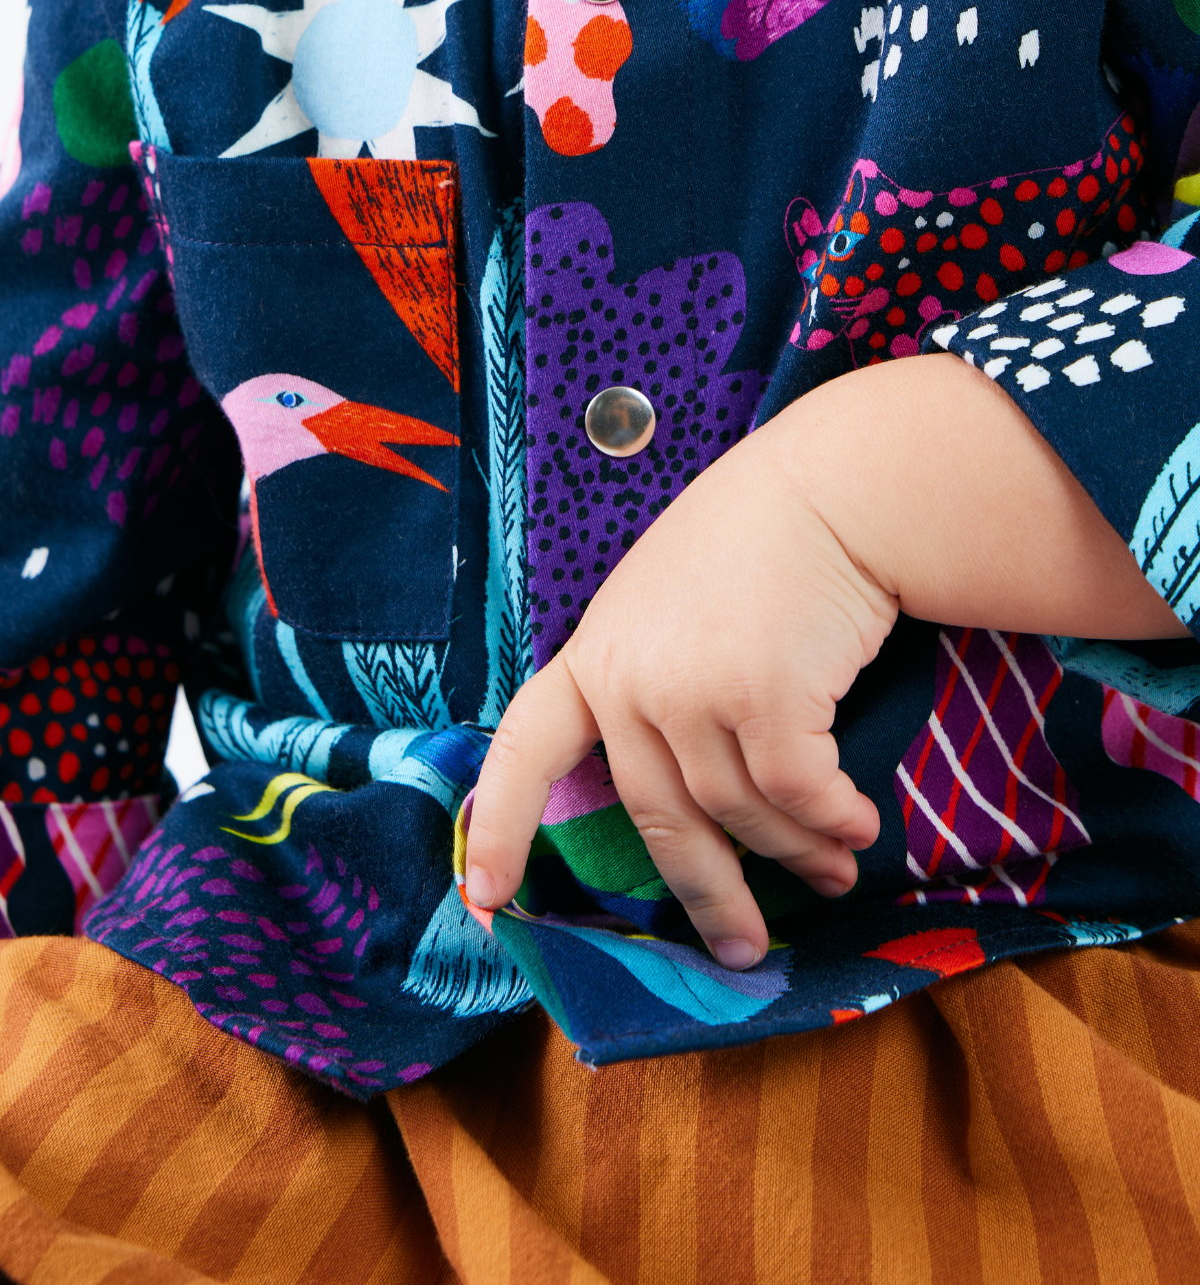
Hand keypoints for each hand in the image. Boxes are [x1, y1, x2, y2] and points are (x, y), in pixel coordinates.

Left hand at [464, 410, 892, 967]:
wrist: (828, 489)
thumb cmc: (754, 546)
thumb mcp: (665, 608)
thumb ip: (649, 683)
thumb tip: (682, 804)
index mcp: (593, 656)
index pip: (524, 748)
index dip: (500, 829)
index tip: (483, 903)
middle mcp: (629, 679)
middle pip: (658, 820)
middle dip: (708, 896)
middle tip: (740, 949)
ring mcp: (691, 689)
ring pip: (740, 814)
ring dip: (796, 854)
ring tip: (836, 868)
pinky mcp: (763, 698)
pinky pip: (794, 794)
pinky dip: (831, 820)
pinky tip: (858, 825)